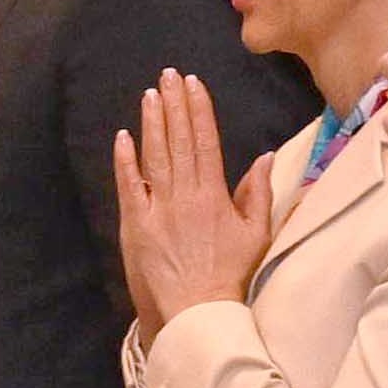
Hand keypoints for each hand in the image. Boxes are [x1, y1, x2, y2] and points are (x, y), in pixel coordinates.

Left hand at [108, 70, 259, 324]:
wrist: (198, 312)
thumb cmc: (231, 276)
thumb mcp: (256, 235)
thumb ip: (258, 194)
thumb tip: (264, 157)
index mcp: (215, 195)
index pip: (206, 141)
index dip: (199, 109)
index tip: (194, 83)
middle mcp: (185, 195)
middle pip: (179, 140)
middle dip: (174, 105)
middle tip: (168, 75)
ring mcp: (158, 209)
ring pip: (155, 156)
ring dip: (152, 123)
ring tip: (150, 95)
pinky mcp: (137, 225)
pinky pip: (130, 185)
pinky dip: (126, 160)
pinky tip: (124, 137)